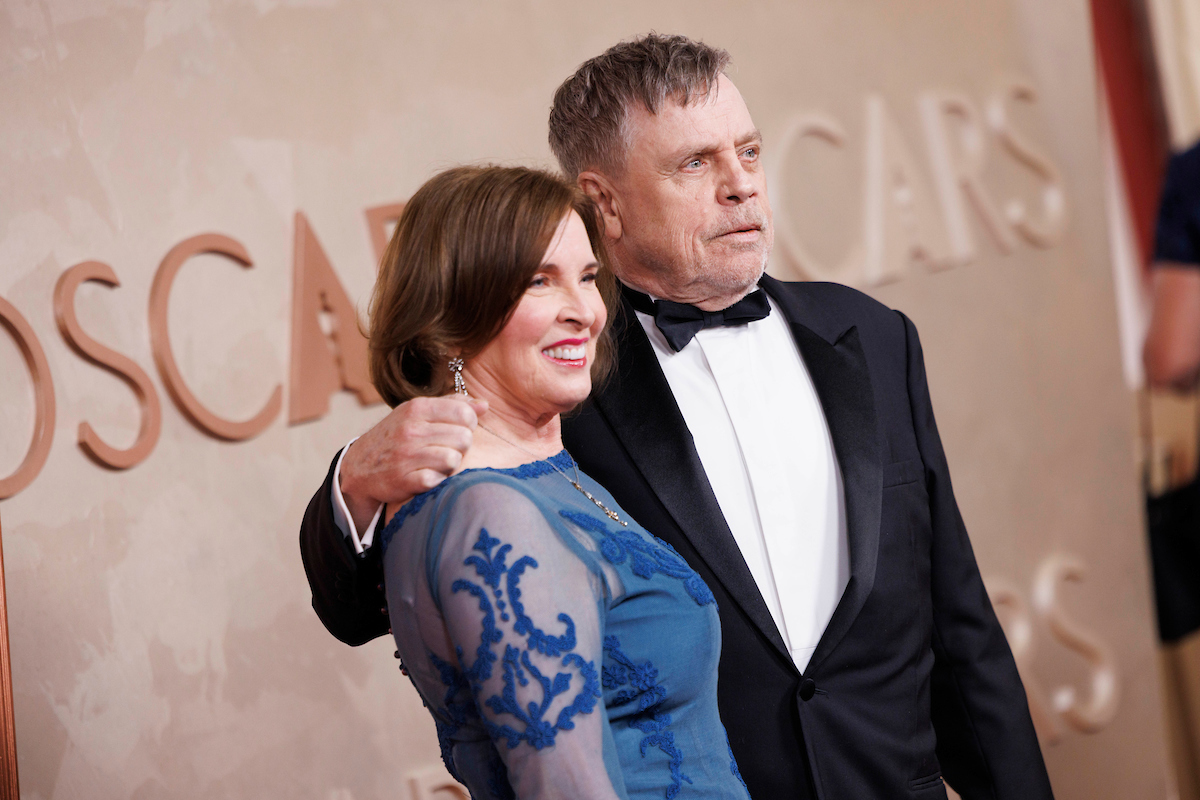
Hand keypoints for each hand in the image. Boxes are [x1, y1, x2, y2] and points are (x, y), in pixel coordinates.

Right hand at [339, 394, 487, 533]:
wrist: (359, 467)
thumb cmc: (396, 436)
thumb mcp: (417, 412)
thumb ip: (452, 405)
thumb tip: (484, 405)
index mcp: (417, 408)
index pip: (464, 413)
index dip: (470, 424)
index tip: (460, 429)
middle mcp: (411, 430)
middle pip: (464, 438)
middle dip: (461, 447)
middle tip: (448, 449)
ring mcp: (406, 456)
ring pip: (454, 459)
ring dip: (450, 465)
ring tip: (438, 463)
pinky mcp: (404, 480)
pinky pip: (438, 480)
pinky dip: (437, 481)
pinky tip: (428, 476)